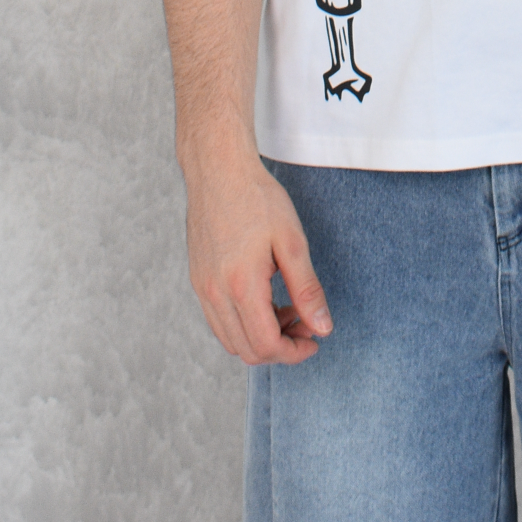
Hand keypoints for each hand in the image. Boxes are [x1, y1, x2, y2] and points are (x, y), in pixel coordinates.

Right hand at [182, 144, 332, 365]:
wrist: (219, 169)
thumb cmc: (258, 198)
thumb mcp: (292, 241)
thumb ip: (307, 289)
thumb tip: (323, 327)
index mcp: (241, 286)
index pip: (266, 345)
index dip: (294, 352)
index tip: (315, 339)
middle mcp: (215, 294)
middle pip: (247, 350)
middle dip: (281, 347)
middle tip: (306, 323)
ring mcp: (202, 288)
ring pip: (231, 340)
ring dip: (261, 337)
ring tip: (289, 310)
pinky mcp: (198, 280)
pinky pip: (219, 321)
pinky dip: (243, 324)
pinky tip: (265, 300)